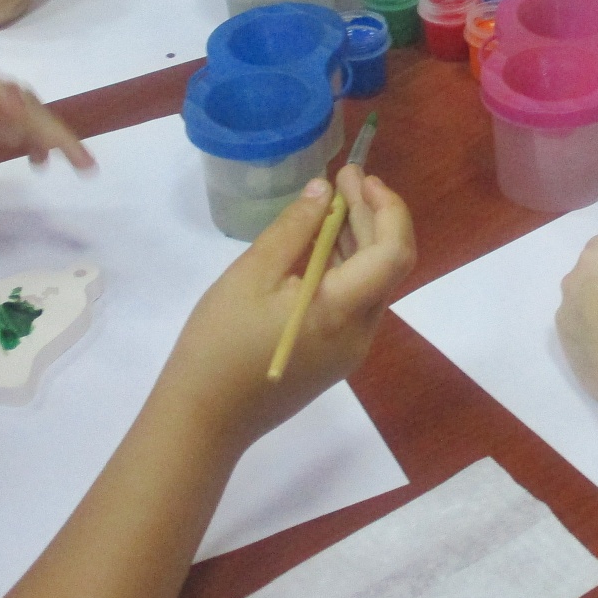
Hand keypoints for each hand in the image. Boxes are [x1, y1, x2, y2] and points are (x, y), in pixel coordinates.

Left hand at [0, 76, 93, 256]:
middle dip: (53, 128)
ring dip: (51, 130)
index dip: (7, 104)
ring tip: (75, 164)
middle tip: (82, 163)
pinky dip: (39, 134)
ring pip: (26, 107)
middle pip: (19, 102)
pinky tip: (39, 163)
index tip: (25, 127)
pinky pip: (20, 118)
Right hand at [167, 165, 415, 447]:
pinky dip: (344, 266)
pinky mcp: (334, 357)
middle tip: (345, 177)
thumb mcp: (251, 275)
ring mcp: (349, 348)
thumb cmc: (220, 345)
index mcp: (342, 311)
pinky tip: (319, 243)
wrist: (203, 420)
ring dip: (359, 239)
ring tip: (332, 201)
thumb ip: (293, 229)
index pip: (394, 252)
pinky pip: (352, 302)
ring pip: (371, 283)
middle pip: (386, 264)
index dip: (387, 208)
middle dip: (371, 215)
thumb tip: (324, 192)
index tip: (360, 178)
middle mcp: (359, 332)